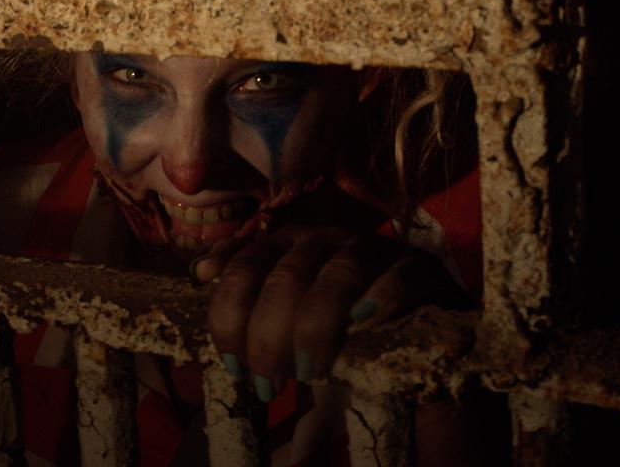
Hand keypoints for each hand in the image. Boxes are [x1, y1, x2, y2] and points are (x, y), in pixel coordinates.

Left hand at [193, 225, 467, 400]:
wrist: (414, 325)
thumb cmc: (336, 321)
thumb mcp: (287, 311)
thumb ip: (248, 294)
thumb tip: (199, 272)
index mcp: (287, 243)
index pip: (244, 267)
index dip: (231, 317)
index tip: (232, 365)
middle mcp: (326, 237)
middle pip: (286, 278)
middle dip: (269, 336)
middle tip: (268, 382)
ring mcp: (374, 248)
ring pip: (338, 276)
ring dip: (317, 327)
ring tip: (308, 372)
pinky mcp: (419, 268)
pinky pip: (399, 278)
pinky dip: (382, 301)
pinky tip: (364, 327)